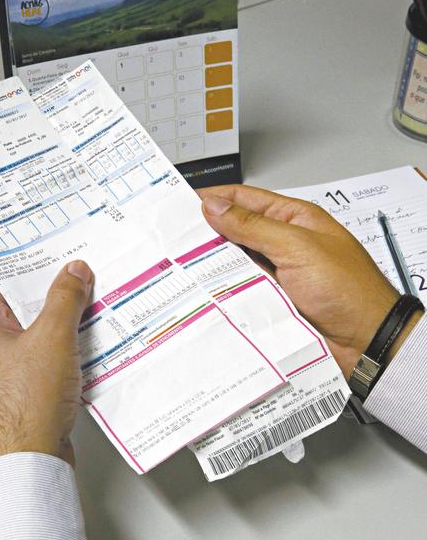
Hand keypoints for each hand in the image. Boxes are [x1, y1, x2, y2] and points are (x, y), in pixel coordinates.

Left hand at [0, 261, 92, 468]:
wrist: (25, 464)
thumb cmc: (23, 408)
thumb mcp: (53, 337)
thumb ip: (65, 298)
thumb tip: (72, 274)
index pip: (8, 284)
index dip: (43, 277)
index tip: (69, 270)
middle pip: (21, 313)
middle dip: (56, 309)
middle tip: (85, 297)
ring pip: (31, 342)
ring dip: (61, 338)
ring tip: (87, 330)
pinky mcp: (7, 397)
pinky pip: (34, 368)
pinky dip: (57, 363)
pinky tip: (80, 361)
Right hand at [199, 185, 408, 376]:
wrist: (366, 340)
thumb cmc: (349, 290)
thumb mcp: (298, 247)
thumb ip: (254, 226)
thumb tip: (216, 207)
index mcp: (295, 220)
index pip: (245, 200)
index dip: (214, 199)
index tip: (182, 204)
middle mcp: (284, 246)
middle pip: (236, 233)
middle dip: (207, 235)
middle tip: (174, 238)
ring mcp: (278, 275)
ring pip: (235, 265)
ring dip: (214, 266)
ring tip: (181, 265)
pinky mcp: (273, 303)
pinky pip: (241, 294)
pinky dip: (224, 293)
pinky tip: (204, 292)